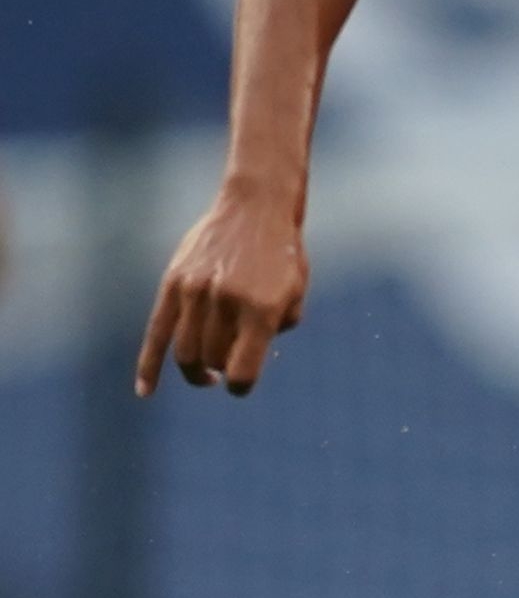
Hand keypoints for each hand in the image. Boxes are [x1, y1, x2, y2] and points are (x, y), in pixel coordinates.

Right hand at [137, 187, 311, 396]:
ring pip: (185, 352)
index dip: (241, 385)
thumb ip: (276, 328)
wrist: (256, 206)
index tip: (241, 383)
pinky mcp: (173, 283)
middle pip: (212, 360)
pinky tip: (145, 391)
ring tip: (205, 374)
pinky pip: (156, 333)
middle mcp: (226, 302)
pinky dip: (149, 365)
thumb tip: (242, 361)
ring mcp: (196, 292)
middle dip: (221, 369)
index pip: (242, 371)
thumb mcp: (294, 291)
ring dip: (194, 370)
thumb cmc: (281, 253)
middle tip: (227, 365)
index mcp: (261, 309)